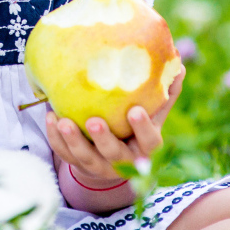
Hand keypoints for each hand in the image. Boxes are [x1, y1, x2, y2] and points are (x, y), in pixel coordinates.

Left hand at [45, 67, 184, 185]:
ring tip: (63, 122)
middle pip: (114, 155)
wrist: (114, 158)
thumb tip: (179, 64)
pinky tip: (51, 118)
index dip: (143, 129)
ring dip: (73, 141)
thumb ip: (164, 93)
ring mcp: (100, 166)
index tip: (134, 111)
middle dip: (103, 140)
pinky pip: (65, 154)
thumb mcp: (153, 113)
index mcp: (145, 148)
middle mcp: (124, 162)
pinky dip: (56, 139)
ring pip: (86, 158)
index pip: (150, 142)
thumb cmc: (135, 127)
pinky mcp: (78, 165)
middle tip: (94, 121)